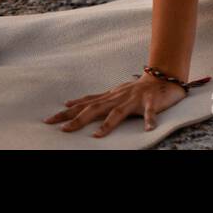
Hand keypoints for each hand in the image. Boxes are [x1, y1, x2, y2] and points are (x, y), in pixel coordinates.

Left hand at [44, 74, 187, 136]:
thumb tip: (69, 103)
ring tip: (97, 135)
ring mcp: (134, 99)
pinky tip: (148, 128)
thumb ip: (93, 99)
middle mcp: (118, 97)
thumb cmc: (135, 88)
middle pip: (95, 109)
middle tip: (63, 130)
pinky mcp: (151, 101)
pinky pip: (150, 111)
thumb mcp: (112, 93)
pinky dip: (149, 119)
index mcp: (109, 97)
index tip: (49, 120)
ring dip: (108, 124)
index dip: (67, 113)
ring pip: (119, 112)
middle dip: (79, 119)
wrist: (162, 77)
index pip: (84, 105)